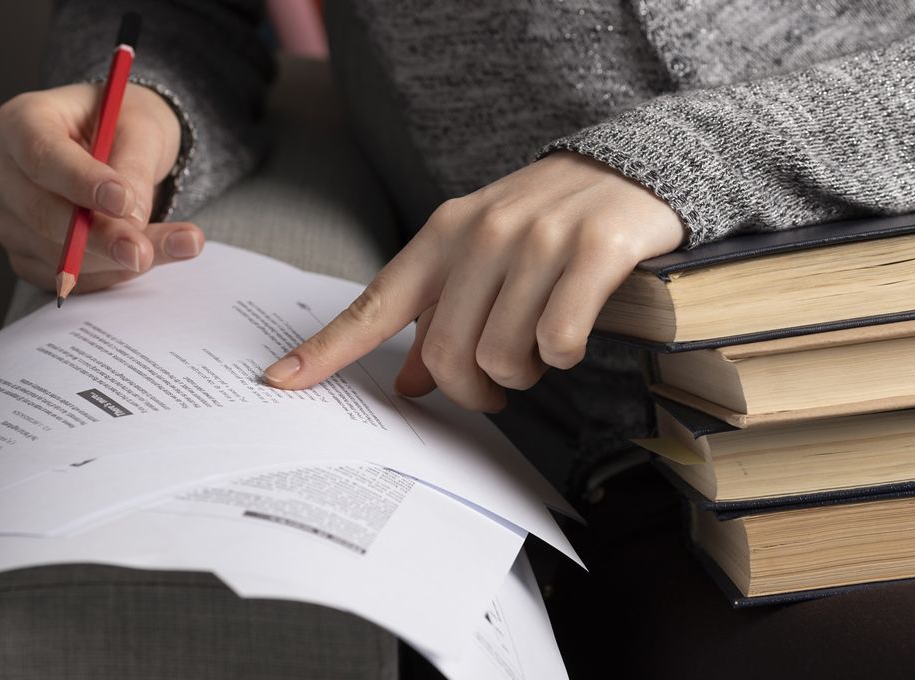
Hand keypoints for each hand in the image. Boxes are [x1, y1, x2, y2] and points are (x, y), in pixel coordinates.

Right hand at [0, 83, 203, 292]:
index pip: (40, 155)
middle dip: (101, 236)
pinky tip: (153, 255)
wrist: (118, 147)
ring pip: (58, 254)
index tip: (123, 201)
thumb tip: (130, 218)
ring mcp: (7, 219)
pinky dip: (115, 273)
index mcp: (20, 122)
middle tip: (143, 250)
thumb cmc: (122, 126)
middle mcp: (1, 173)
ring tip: (180, 245)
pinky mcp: (26, 256)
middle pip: (42, 213)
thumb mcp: (141, 128)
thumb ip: (134, 167)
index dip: (80, 181)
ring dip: (120, 260)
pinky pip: (69, 277)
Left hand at [262, 151, 685, 410]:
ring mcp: (538, 239)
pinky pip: (558, 339)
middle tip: (497, 390)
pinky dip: (563, 356)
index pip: (375, 303)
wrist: (633, 168)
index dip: (326, 349)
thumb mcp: (484, 257)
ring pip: (502, 354)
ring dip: (523, 374)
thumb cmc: (548, 223)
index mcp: (444, 234)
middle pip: (445, 354)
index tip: (280, 381)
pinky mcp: (594, 249)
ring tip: (540, 352)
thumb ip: (441, 316)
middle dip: (472, 391)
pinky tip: (571, 338)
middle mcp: (483, 233)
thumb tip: (405, 384)